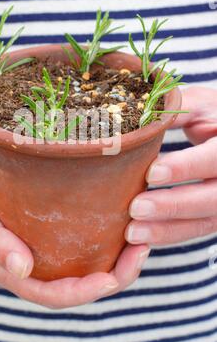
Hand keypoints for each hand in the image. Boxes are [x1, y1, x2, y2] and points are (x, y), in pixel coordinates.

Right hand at [0, 153, 148, 308]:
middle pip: (76, 285)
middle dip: (114, 276)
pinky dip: (107, 240)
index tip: (111, 278)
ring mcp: (42, 248)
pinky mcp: (51, 230)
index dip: (82, 292)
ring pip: (84, 266)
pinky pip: (82, 244)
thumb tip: (23, 269)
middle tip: (142, 251)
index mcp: (8, 268)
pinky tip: (124, 222)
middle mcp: (30, 264)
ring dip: (117, 260)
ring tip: (143, 238)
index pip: (49, 294)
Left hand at [126, 87, 216, 245]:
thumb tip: (139, 119)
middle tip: (136, 209)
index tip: (152, 173)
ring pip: (203, 222)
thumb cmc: (211, 115)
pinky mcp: (215, 214)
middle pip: (211, 199)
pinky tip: (142, 237)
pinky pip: (195, 230)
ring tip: (132, 233)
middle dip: (173, 205)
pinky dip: (168, 235)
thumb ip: (173, 111)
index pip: (213, 159)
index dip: (185, 167)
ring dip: (167, 230)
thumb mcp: (198, 104)